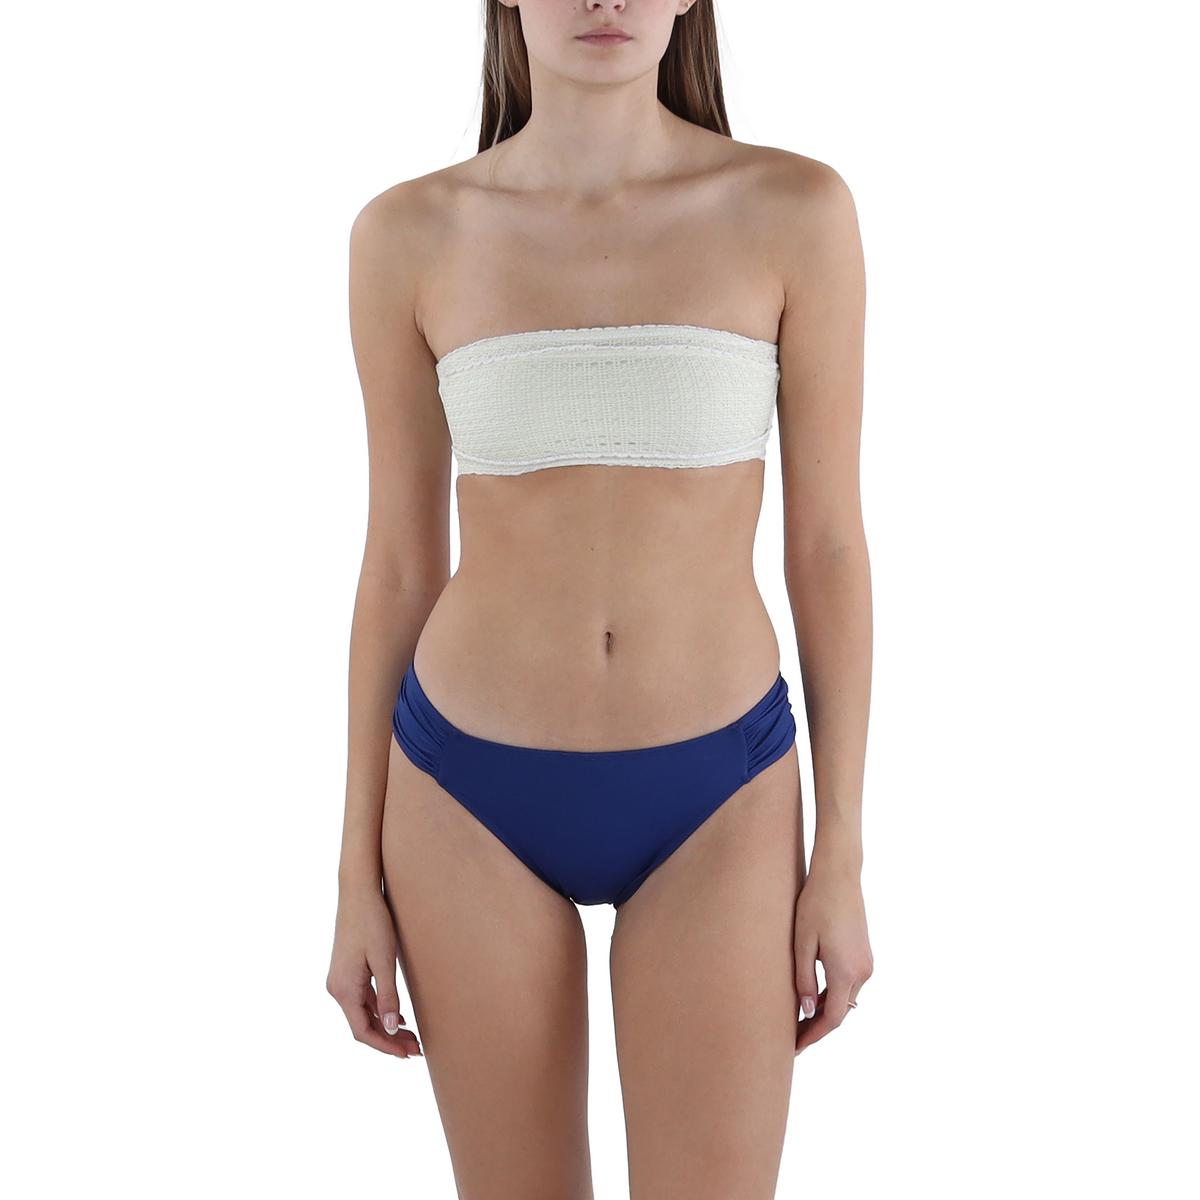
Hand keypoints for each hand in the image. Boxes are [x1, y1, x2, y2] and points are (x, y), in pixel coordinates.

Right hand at [326, 883, 421, 1058]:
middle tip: (416, 1049)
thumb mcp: (384, 960)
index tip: (407, 1054)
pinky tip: (397, 1016)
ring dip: (385, 1026)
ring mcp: (340, 980)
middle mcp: (337, 988)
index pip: (363, 1031)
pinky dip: (379, 1010)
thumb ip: (386, 995)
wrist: (358, 893)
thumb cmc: (373, 922)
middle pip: (362, 1025)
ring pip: (363, 1013)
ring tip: (411, 1036)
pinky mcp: (346, 972)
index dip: (385, 1046)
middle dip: (388, 1039)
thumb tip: (388, 1028)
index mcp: (343, 989)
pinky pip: (362, 1000)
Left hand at [793, 862, 872, 1054]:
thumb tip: (806, 1010)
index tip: (795, 1048)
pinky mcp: (864, 954)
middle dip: (817, 1027)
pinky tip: (813, 995)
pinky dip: (832, 994)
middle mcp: (862, 972)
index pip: (832, 1018)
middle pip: (840, 1012)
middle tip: (792, 1038)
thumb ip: (804, 978)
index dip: (813, 1035)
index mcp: (846, 972)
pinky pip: (848, 984)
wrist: (839, 875)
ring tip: (798, 1020)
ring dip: (825, 1011)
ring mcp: (866, 963)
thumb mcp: (802, 943)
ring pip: (845, 999)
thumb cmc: (815, 904)